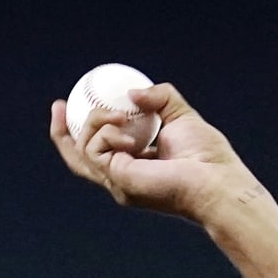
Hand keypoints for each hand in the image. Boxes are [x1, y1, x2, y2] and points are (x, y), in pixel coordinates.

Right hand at [50, 82, 261, 223]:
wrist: (218, 181)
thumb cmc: (209, 157)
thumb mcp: (181, 116)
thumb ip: (160, 98)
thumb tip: (133, 93)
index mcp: (138, 166)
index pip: (101, 150)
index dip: (83, 128)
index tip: (72, 102)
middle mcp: (124, 179)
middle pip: (78, 157)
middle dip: (62, 132)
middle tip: (59, 105)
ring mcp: (119, 183)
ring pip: (83, 149)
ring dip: (94, 122)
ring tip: (119, 115)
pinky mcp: (118, 180)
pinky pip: (95, 150)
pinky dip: (104, 132)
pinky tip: (125, 129)